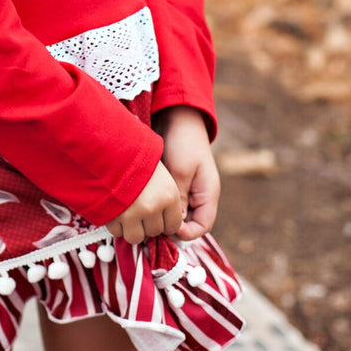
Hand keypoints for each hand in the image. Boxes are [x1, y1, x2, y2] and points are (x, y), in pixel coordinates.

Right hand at [105, 161, 182, 244]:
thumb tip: (169, 225)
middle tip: (141, 210)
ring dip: (132, 228)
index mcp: (169, 195)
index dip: (166, 222)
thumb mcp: (162, 175)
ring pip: (136, 237)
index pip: (174, 226)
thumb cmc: (135, 159)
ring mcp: (132, 213)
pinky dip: (116, 225)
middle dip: (148, 224)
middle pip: (155, 232)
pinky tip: (117, 211)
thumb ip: (167, 199)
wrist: (109, 149)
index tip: (159, 217)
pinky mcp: (113, 216)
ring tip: (129, 213)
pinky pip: (117, 232)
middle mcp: (152, 207)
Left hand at [154, 105, 219, 240]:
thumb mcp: (181, 171)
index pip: (202, 226)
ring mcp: (185, 190)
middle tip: (150, 227)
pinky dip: (157, 206)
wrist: (177, 117)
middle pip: (188, 224)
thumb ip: (179, 199)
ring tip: (144, 217)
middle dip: (171, 228)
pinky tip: (142, 205)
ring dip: (161, 217)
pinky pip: (166, 203)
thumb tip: (174, 226)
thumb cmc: (183, 142)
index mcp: (207, 194)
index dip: (186, 234)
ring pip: (175, 215)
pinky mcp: (172, 184)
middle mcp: (198, 196)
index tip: (166, 230)